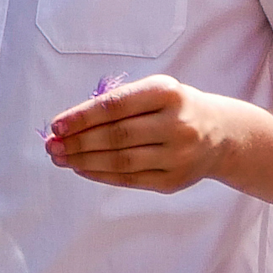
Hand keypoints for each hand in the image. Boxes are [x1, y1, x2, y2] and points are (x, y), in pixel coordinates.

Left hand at [44, 76, 260, 191]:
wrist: (221, 134)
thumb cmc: (176, 107)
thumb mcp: (156, 91)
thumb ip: (119, 104)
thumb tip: (70, 125)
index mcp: (168, 93)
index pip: (115, 106)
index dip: (82, 117)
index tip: (56, 125)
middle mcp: (176, 124)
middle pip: (116, 136)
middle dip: (77, 142)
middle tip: (52, 146)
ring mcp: (177, 156)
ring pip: (120, 161)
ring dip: (83, 161)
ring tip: (61, 158)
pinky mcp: (174, 181)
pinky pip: (129, 180)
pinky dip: (100, 175)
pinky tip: (82, 169)